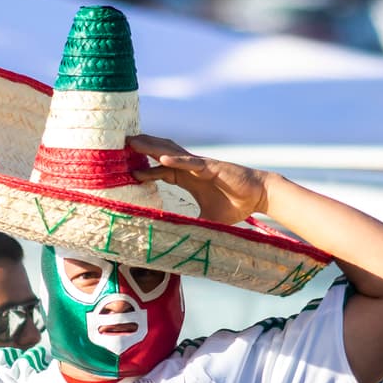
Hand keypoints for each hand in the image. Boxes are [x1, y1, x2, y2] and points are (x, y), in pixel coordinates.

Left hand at [129, 134, 271, 224]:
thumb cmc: (235, 206)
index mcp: (189, 179)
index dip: (147, 171)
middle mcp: (192, 169)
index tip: (129, 172)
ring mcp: (200, 166)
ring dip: (153, 147)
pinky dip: (177, 160)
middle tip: (124, 143)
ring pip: (172, 152)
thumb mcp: (207, 220)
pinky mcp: (211, 167)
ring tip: (135, 141)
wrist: (258, 196)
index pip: (163, 171)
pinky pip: (191, 162)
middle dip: (143, 149)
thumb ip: (193, 226)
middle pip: (162, 155)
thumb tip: (180, 241)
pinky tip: (162, 158)